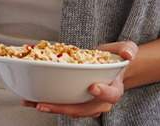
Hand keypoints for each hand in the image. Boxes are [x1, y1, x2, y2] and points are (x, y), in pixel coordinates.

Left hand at [21, 41, 137, 118]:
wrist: (112, 65)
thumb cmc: (118, 58)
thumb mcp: (127, 50)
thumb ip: (127, 50)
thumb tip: (128, 55)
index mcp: (114, 89)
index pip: (111, 95)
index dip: (103, 93)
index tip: (93, 87)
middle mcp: (100, 101)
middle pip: (84, 109)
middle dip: (64, 108)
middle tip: (46, 104)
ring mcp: (86, 103)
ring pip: (70, 110)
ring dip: (51, 107)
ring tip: (34, 103)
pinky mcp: (74, 100)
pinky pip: (61, 104)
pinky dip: (46, 102)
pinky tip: (31, 99)